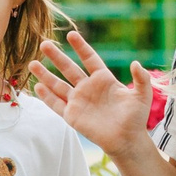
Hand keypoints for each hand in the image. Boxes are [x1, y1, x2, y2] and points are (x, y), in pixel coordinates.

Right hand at [30, 32, 156, 158]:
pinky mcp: (72, 116)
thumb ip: (141, 79)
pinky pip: (56, 104)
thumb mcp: (143, 96)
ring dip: (45, 75)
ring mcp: (78, 101)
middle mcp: (88, 88)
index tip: (71, 35)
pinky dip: (46, 96)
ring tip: (32, 63)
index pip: (89, 59)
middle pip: (68, 68)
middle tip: (44, 44)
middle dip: (56, 57)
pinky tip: (37, 86)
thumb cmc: (136, 118)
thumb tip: (135, 63)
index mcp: (103, 80)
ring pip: (57, 85)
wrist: (127, 140)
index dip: (81, 47)